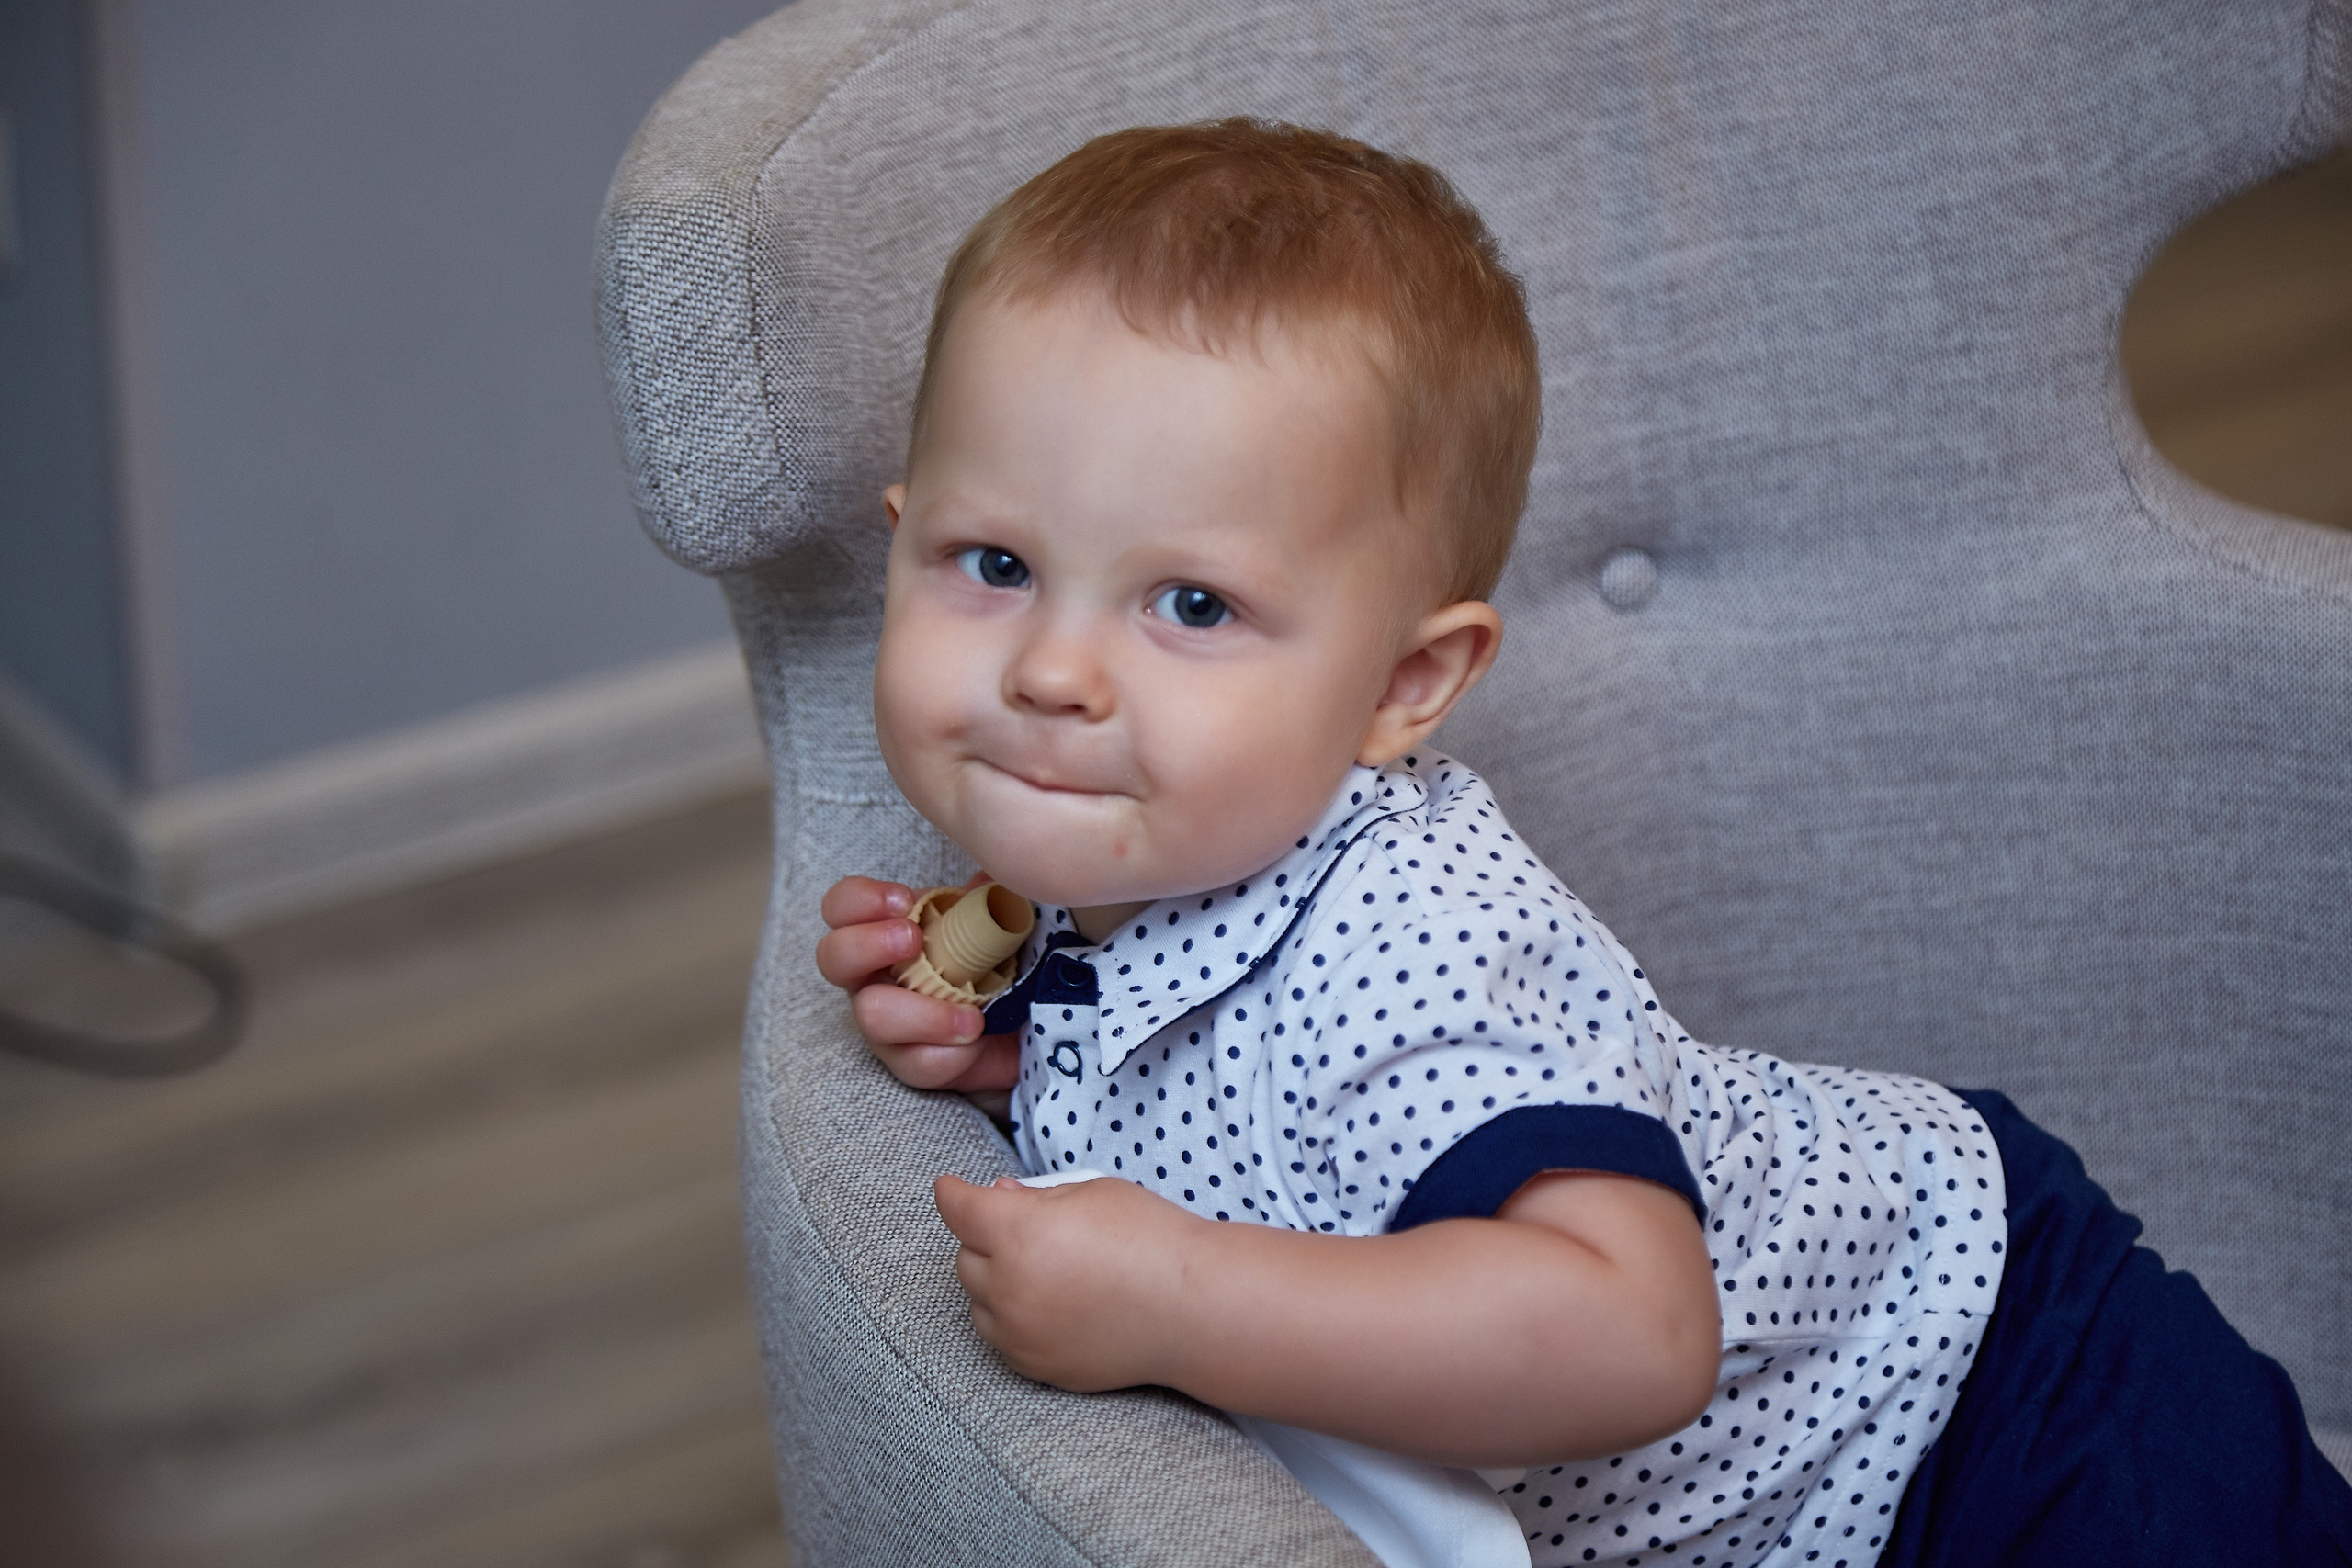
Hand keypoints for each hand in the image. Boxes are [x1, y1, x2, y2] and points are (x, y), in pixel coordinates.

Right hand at [815, 875, 1018, 1098]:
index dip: (860, 900)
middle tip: (913, 940)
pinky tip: (978, 1039)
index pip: (842, 906)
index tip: (904, 901)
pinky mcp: (912, 1064)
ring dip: (924, 1012)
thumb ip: (988, 896)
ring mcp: (887, 1024)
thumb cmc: (995, 963)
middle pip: (832, 956)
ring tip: (971, 1015)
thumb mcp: (994, 922)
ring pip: (871, 1016)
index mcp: (886, 931)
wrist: (1024, 1027)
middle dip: (869, 944)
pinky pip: (916, 1061)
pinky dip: (952, 1052)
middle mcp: (874, 976)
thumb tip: (991, 875)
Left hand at [934, 1174, 1200, 1391]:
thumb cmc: (1150, 1237)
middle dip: (983, 1238)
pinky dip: (1011, 1319)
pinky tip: (1049, 1305)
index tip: (951, 1187)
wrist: (1192, 1308)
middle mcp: (1009, 1286)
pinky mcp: (1037, 1366)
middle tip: (1022, 1228)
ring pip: (978, 1302)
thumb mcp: (1093, 1191)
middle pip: (965, 1258)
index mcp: (1019, 1232)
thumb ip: (1035, 1194)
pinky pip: (1001, 1338)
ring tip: (1042, 1270)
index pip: (959, 1209)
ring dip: (994, 1281)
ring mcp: (1020, 1333)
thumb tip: (1000, 1196)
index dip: (952, 1193)